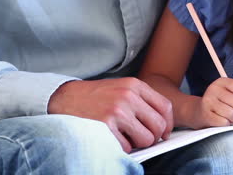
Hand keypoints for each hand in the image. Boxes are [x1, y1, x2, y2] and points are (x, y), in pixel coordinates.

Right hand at [48, 77, 172, 152]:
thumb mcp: (121, 88)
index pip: (165, 107)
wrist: (64, 98)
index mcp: (134, 85)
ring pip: (146, 139)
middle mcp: (128, 96)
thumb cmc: (95, 96)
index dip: (168, 123)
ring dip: (137, 143)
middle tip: (142, 137)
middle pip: (158, 126)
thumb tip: (163, 125)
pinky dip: (121, 147)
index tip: (165, 133)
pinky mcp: (105, 127)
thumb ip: (142, 101)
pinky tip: (111, 137)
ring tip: (125, 136)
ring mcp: (117, 111)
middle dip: (153, 136)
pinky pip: (127, 147)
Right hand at [192, 78, 232, 128]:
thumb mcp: (229, 95)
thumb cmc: (219, 105)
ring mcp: (208, 101)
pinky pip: (224, 122)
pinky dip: (226, 125)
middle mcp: (213, 88)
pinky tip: (221, 122)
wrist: (198, 113)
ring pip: (232, 114)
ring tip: (228, 119)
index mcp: (221, 81)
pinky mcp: (206, 114)